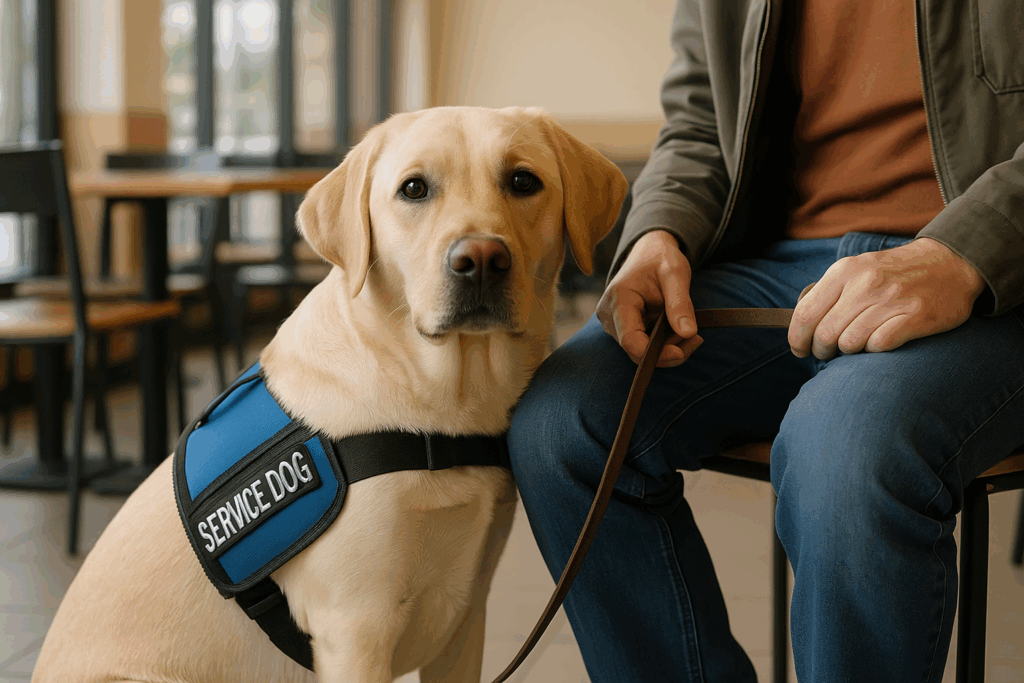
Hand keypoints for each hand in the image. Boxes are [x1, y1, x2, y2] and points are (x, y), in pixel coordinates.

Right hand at [597, 230, 703, 366]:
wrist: (648, 252)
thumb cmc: (660, 257)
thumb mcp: (675, 273)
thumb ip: (680, 302)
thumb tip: (688, 333)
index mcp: (618, 299)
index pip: (630, 340)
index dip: (654, 353)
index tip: (681, 352)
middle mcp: (609, 315)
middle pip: (636, 350)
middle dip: (667, 352)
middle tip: (696, 339)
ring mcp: (613, 323)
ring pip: (640, 351)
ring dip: (668, 349)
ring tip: (691, 333)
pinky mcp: (621, 328)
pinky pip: (642, 345)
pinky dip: (663, 344)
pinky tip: (678, 331)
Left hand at [789, 237, 985, 359]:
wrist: (950, 261)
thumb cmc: (894, 272)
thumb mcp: (857, 269)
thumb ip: (829, 293)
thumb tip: (800, 325)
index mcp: (845, 271)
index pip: (806, 314)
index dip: (797, 339)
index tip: (800, 349)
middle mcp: (865, 284)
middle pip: (825, 334)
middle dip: (821, 350)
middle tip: (828, 352)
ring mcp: (892, 300)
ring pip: (849, 343)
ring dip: (848, 351)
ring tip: (856, 346)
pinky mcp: (916, 316)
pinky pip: (879, 345)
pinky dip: (873, 350)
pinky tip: (878, 342)